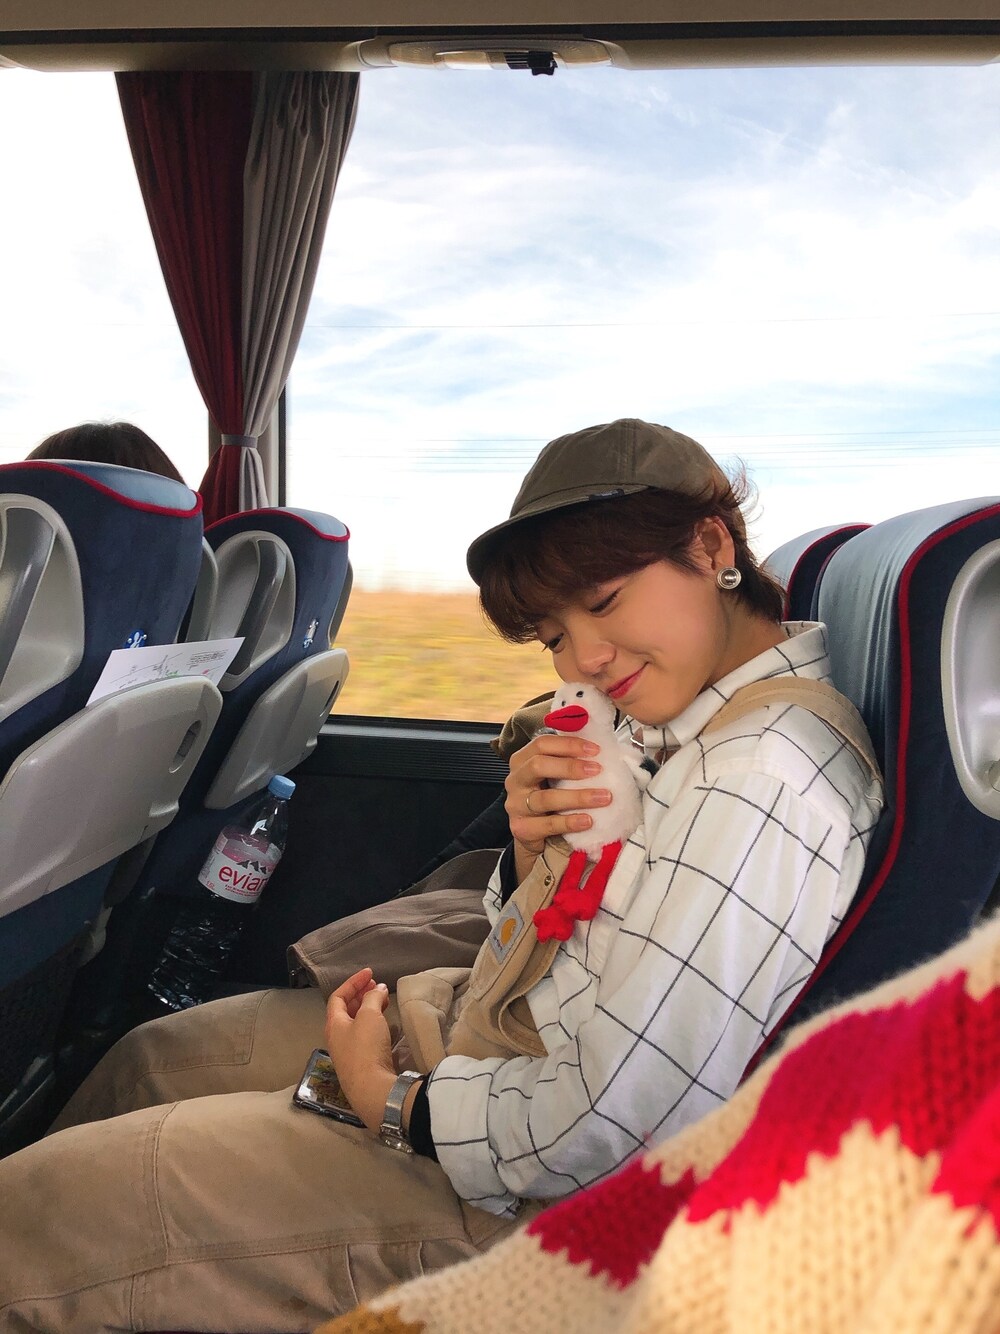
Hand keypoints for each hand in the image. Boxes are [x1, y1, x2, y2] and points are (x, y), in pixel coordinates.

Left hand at [324, 967, 396, 1132]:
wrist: (372, 1089)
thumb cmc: (366, 1047)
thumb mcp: (369, 1016)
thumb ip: (372, 998)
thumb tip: (378, 989)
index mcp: (333, 1024)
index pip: (338, 997)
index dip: (353, 982)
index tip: (370, 973)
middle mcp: (336, 1037)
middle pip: (346, 1010)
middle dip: (361, 994)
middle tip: (376, 985)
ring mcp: (347, 1052)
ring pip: (356, 1023)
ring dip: (368, 1008)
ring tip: (383, 1000)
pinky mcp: (360, 1063)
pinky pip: (364, 1036)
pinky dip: (373, 1023)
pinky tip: (385, 1023)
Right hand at [505, 733, 611, 874]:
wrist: (537, 836)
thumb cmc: (550, 798)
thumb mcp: (555, 776)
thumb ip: (568, 761)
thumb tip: (600, 748)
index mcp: (523, 760)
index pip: (542, 744)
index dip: (568, 744)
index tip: (595, 749)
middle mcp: (516, 780)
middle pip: (538, 766)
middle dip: (570, 766)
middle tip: (597, 770)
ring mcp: (516, 805)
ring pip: (546, 798)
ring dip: (578, 797)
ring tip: (603, 797)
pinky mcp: (522, 828)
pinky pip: (548, 824)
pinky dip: (570, 822)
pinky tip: (588, 820)